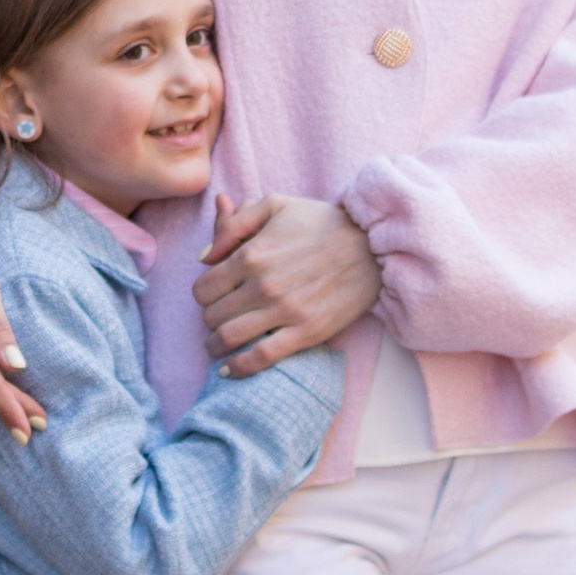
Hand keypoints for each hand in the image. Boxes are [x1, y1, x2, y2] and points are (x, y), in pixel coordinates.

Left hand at [196, 193, 381, 375]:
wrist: (372, 245)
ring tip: (217, 346)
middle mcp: (263, 285)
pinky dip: (239, 367)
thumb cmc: (322, 222)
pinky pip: (261, 357)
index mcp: (251, 254)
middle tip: (218, 320)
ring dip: (215, 346)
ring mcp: (284, 311)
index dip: (204, 295)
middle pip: (212, 316)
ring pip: (229, 339)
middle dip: (209, 320)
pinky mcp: (306, 332)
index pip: (202, 289)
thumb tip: (204, 257)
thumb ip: (234, 224)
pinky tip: (231, 369)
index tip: (213, 297)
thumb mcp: (275, 205)